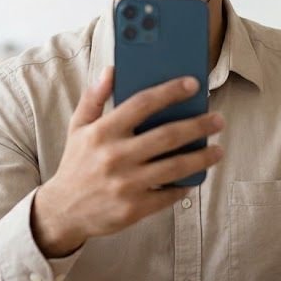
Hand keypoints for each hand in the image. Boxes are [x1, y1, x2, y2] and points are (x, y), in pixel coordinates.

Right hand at [31, 66, 223, 256]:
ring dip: (201, 157)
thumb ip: (94, 98)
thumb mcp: (78, 127)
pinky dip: (185, 186)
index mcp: (103, 132)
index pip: (142, 103)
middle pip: (168, 136)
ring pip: (175, 167)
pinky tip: (196, 177)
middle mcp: (115, 156)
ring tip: (218, 150)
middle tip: (217, 119)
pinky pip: (168, 195)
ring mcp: (126, 184)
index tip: (193, 84)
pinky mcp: (134, 208)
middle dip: (198, 126)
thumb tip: (111, 70)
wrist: (63, 211)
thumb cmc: (76, 163)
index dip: (170, 92)